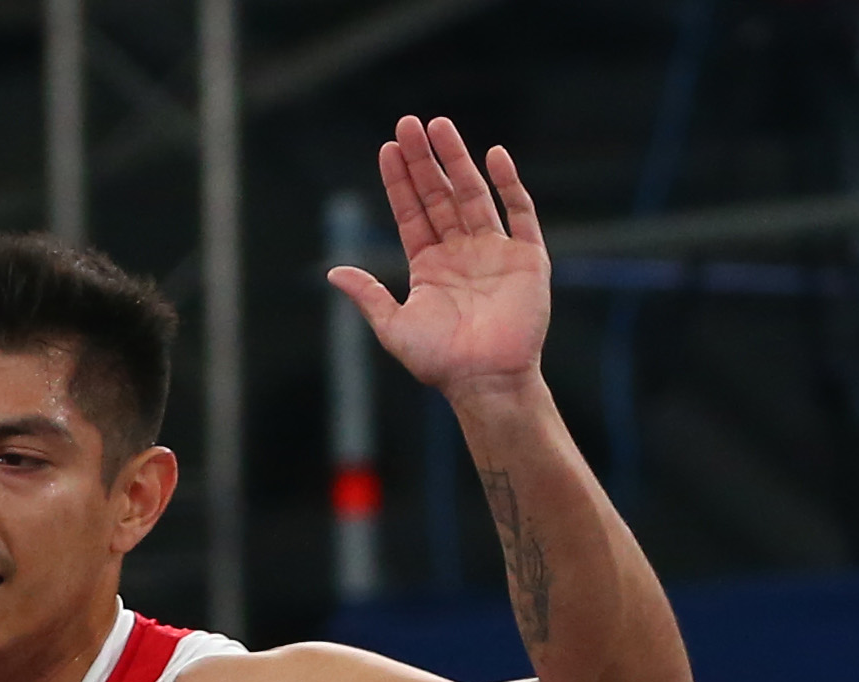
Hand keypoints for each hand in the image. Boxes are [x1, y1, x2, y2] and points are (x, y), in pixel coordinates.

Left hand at [329, 115, 548, 400]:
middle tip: (409, 123)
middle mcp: (460, 252)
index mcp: (428, 266)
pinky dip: (509, 184)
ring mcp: (493, 250)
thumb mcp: (393, 326)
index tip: (387, 148)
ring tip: (439, 126)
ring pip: (473, 194)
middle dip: (424, 160)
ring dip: (457, 160)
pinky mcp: (526, 256)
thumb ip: (368, 295)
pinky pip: (519, 213)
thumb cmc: (438, 361)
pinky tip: (493, 156)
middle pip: (439, 194)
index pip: (411, 212)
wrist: (483, 381)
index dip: (399, 181)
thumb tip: (332, 271)